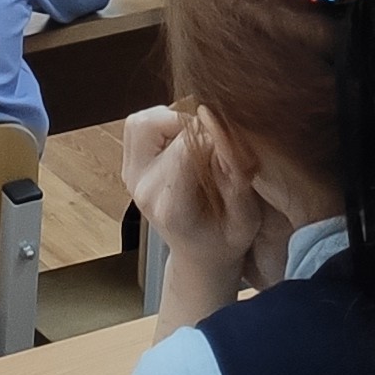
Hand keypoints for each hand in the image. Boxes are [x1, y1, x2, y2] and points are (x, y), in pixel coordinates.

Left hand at [122, 105, 262, 288]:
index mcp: (171, 208)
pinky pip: (139, 125)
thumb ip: (237, 179)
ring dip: (176, 121)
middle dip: (199, 128)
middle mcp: (144, 189)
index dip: (214, 135)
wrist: (198, 255)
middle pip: (167, 128)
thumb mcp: (246, 219)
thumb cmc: (225, 238)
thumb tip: (225, 134)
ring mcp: (131, 176)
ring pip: (146, 120)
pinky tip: (184, 142)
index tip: (235, 145)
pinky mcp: (129, 164)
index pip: (186, 148)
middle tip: (220, 148)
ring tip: (200, 142)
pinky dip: (164, 123)